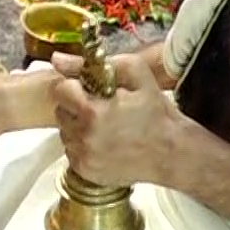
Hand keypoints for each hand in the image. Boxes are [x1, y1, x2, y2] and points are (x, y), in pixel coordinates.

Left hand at [48, 50, 183, 186]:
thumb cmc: (155, 111)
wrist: (171, 152)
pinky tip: (103, 141)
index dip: (75, 86)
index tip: (91, 90)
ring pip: (64, 132)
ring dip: (77, 126)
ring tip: (103, 125)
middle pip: (60, 112)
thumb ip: (91, 63)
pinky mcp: (86, 171)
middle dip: (75, 106)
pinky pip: (71, 152)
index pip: (60, 90)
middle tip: (100, 107)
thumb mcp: (134, 74)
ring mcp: (83, 157)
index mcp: (92, 111)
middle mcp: (83, 137)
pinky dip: (82, 145)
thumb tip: (57, 59)